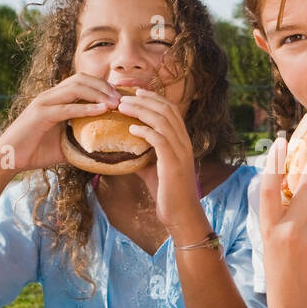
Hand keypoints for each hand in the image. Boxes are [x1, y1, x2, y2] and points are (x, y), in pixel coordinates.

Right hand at [0, 73, 120, 174]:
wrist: (8, 159)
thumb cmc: (36, 152)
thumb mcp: (65, 144)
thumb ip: (82, 140)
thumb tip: (106, 148)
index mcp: (55, 98)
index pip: (82, 82)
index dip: (103, 86)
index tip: (120, 97)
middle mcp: (50, 96)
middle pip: (81, 79)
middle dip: (104, 86)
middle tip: (121, 99)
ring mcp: (44, 103)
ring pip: (75, 88)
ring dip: (98, 94)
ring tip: (115, 103)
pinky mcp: (40, 115)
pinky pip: (67, 108)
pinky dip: (86, 108)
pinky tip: (102, 111)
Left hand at [115, 90, 202, 231]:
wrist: (181, 214)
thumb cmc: (167, 193)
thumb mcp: (153, 169)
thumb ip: (142, 156)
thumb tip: (122, 150)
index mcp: (182, 140)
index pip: (171, 110)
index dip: (153, 98)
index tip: (135, 92)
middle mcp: (184, 142)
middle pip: (166, 110)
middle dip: (144, 99)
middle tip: (124, 96)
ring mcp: (180, 151)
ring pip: (162, 121)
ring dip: (141, 111)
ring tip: (122, 107)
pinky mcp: (173, 163)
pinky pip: (159, 140)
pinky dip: (145, 131)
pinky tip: (131, 129)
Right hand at [259, 138, 306, 305]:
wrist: (296, 299)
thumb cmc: (280, 264)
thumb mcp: (270, 237)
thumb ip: (278, 211)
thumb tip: (288, 177)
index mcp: (269, 227)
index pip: (269, 187)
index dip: (273, 162)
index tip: (280, 141)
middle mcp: (289, 230)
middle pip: (306, 184)